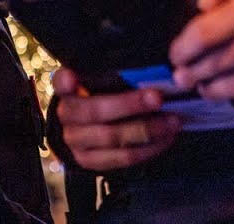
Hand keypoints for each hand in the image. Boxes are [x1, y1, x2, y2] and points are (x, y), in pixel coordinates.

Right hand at [52, 68, 181, 170]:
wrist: (82, 132)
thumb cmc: (98, 100)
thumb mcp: (98, 84)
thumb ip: (110, 76)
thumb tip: (147, 72)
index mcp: (68, 90)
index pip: (62, 81)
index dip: (67, 80)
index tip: (74, 77)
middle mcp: (67, 115)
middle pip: (97, 111)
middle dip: (130, 105)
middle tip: (158, 98)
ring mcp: (76, 141)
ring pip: (113, 137)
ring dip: (147, 130)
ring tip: (172, 122)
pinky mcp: (89, 161)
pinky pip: (122, 158)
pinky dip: (148, 149)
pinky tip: (165, 138)